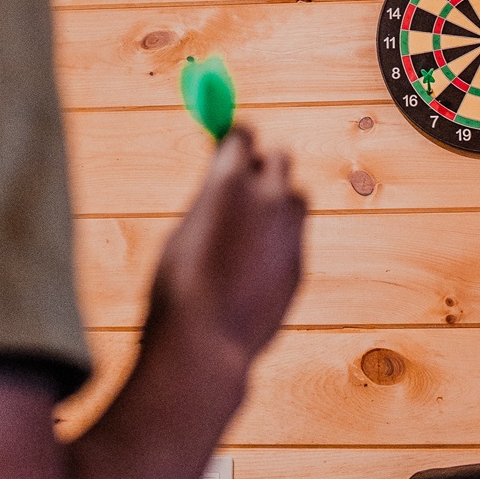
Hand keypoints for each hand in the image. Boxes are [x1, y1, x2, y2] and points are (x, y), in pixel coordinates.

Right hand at [146, 125, 305, 367]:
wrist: (204, 344)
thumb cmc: (178, 287)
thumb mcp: (184, 229)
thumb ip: (211, 198)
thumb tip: (222, 176)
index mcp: (228, 180)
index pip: (243, 133)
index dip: (234, 139)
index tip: (228, 144)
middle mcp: (266, 196)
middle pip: (278, 155)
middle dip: (262, 162)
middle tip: (244, 179)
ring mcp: (289, 230)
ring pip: (293, 195)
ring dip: (276, 201)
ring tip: (245, 231)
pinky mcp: (301, 261)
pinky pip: (293, 235)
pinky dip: (279, 240)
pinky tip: (251, 268)